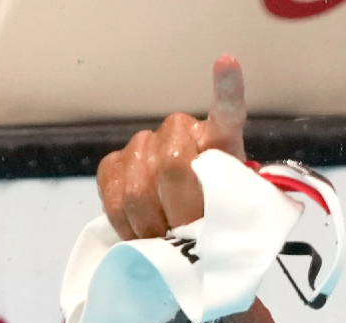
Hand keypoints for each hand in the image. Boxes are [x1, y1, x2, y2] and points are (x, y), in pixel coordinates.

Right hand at [97, 55, 247, 240]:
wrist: (183, 224)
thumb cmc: (217, 216)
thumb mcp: (234, 215)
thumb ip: (225, 210)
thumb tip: (200, 227)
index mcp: (220, 141)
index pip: (227, 112)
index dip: (227, 89)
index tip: (228, 62)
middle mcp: (181, 131)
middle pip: (173, 167)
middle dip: (180, 212)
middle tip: (187, 234)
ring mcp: (144, 143)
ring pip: (138, 188)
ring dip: (152, 224)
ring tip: (166, 238)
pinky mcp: (114, 162)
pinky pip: (111, 192)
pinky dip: (126, 222)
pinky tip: (141, 231)